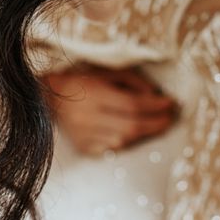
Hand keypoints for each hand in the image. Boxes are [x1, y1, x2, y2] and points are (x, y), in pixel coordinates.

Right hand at [42, 64, 178, 156]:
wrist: (48, 97)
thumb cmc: (81, 79)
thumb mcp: (105, 71)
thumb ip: (131, 80)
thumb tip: (155, 94)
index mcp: (95, 94)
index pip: (133, 104)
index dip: (156, 105)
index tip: (171, 102)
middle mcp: (89, 117)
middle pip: (132, 125)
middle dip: (156, 122)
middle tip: (170, 118)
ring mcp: (85, 135)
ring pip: (124, 140)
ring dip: (145, 133)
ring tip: (158, 125)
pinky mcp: (83, 147)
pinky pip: (112, 148)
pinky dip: (127, 141)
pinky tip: (135, 133)